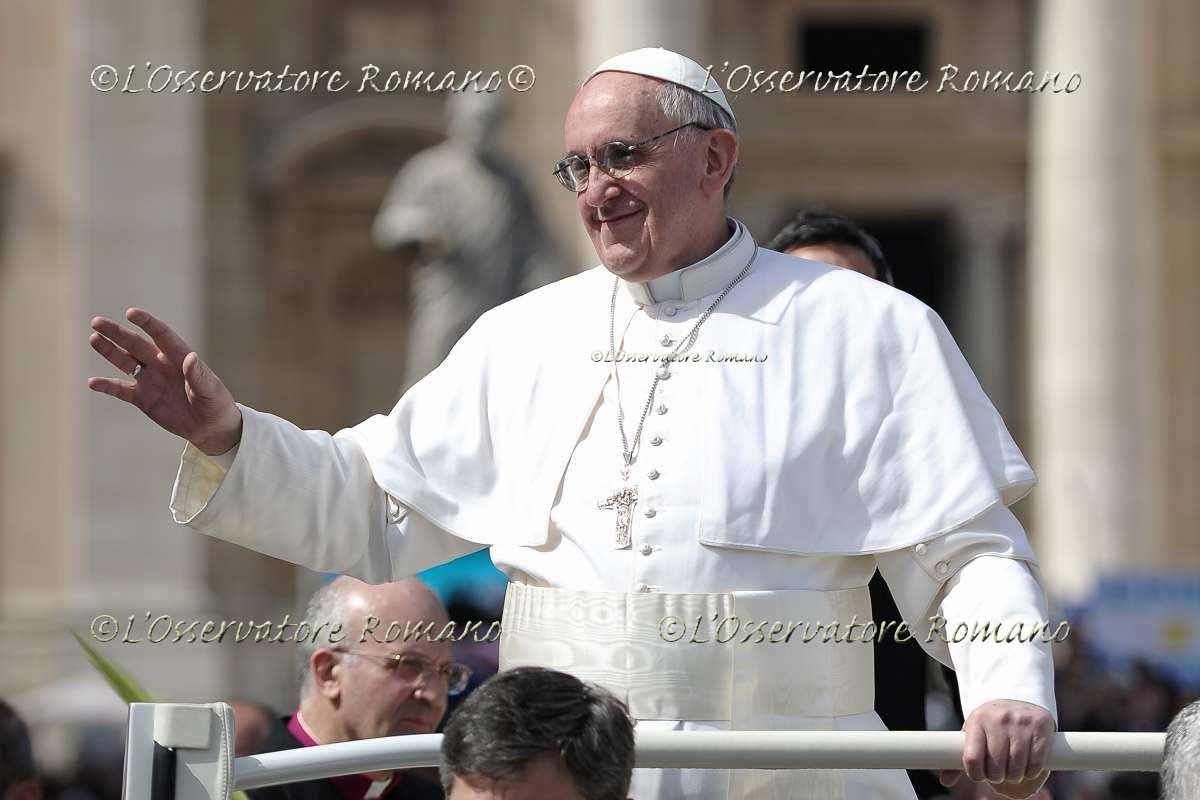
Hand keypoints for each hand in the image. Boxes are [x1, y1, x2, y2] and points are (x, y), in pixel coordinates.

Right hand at [88, 308, 241, 454]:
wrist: (211, 427)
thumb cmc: (216, 404)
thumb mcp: (211, 390)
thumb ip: (199, 375)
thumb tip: (191, 356)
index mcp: (180, 358)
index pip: (162, 335)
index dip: (147, 323)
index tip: (131, 313)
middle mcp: (161, 365)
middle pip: (136, 345)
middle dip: (117, 333)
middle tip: (97, 322)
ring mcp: (150, 381)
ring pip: (126, 362)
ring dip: (109, 351)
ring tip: (93, 339)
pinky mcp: (143, 399)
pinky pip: (121, 390)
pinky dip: (107, 387)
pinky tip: (92, 383)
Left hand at [939, 699, 1054, 798]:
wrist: (1015, 697)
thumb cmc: (990, 723)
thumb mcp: (973, 732)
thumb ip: (962, 756)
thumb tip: (945, 782)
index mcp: (977, 721)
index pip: (972, 758)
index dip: (975, 774)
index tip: (980, 776)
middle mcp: (998, 719)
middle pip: (996, 766)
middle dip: (996, 777)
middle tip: (998, 776)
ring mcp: (1021, 722)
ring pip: (1017, 766)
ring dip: (1014, 777)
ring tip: (1011, 773)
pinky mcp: (1040, 726)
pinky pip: (1037, 762)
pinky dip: (1031, 772)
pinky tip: (1027, 769)